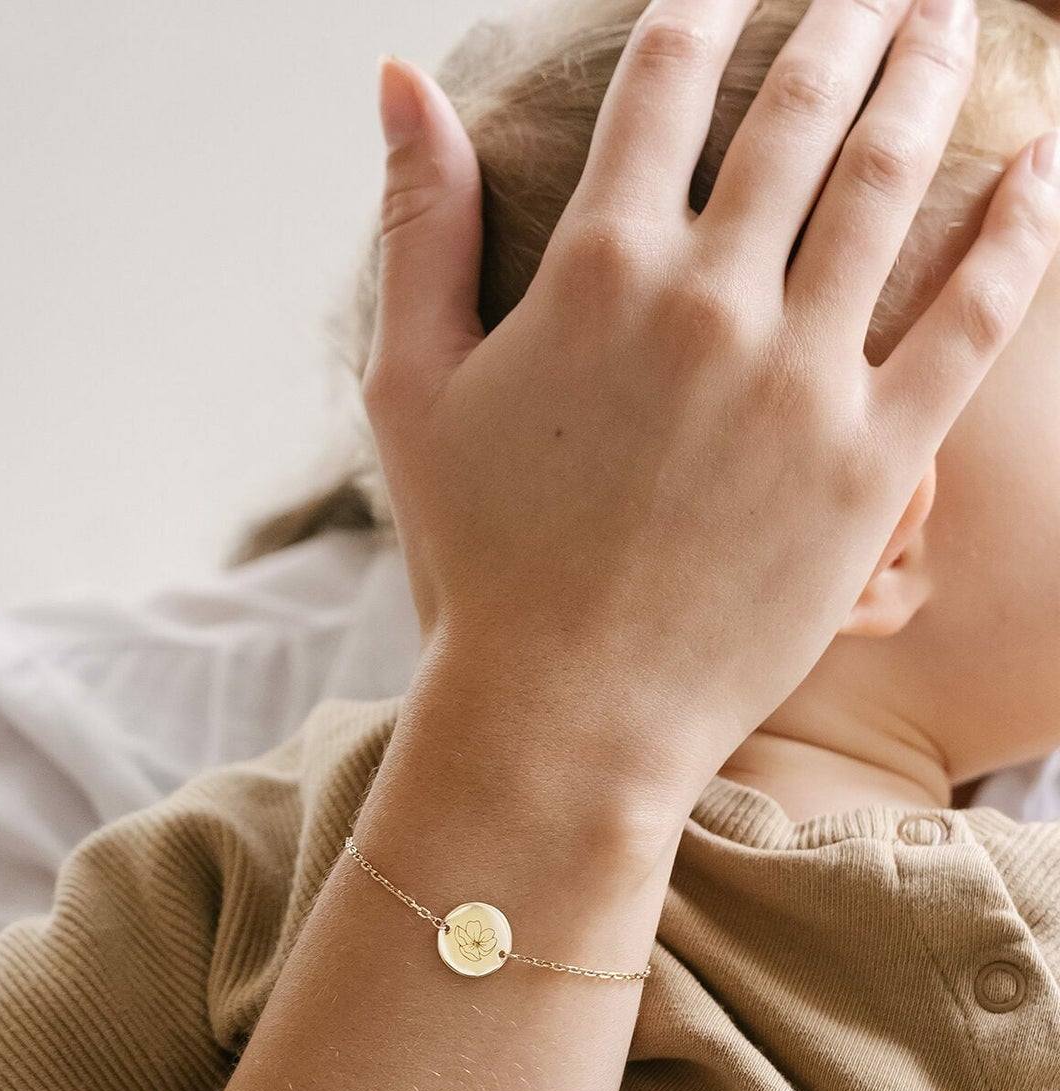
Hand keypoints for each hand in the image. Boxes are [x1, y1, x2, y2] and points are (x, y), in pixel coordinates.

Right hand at [366, 0, 1059, 800]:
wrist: (570, 714)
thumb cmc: (481, 562)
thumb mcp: (409, 389)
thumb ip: (418, 225)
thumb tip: (401, 76)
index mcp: (596, 273)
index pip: (667, 84)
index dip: (707, 6)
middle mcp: (710, 302)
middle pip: (799, 110)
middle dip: (849, 18)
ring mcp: (803, 379)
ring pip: (889, 183)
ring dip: (929, 78)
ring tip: (955, 20)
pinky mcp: (877, 461)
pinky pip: (972, 315)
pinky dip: (1019, 227)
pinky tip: (1045, 161)